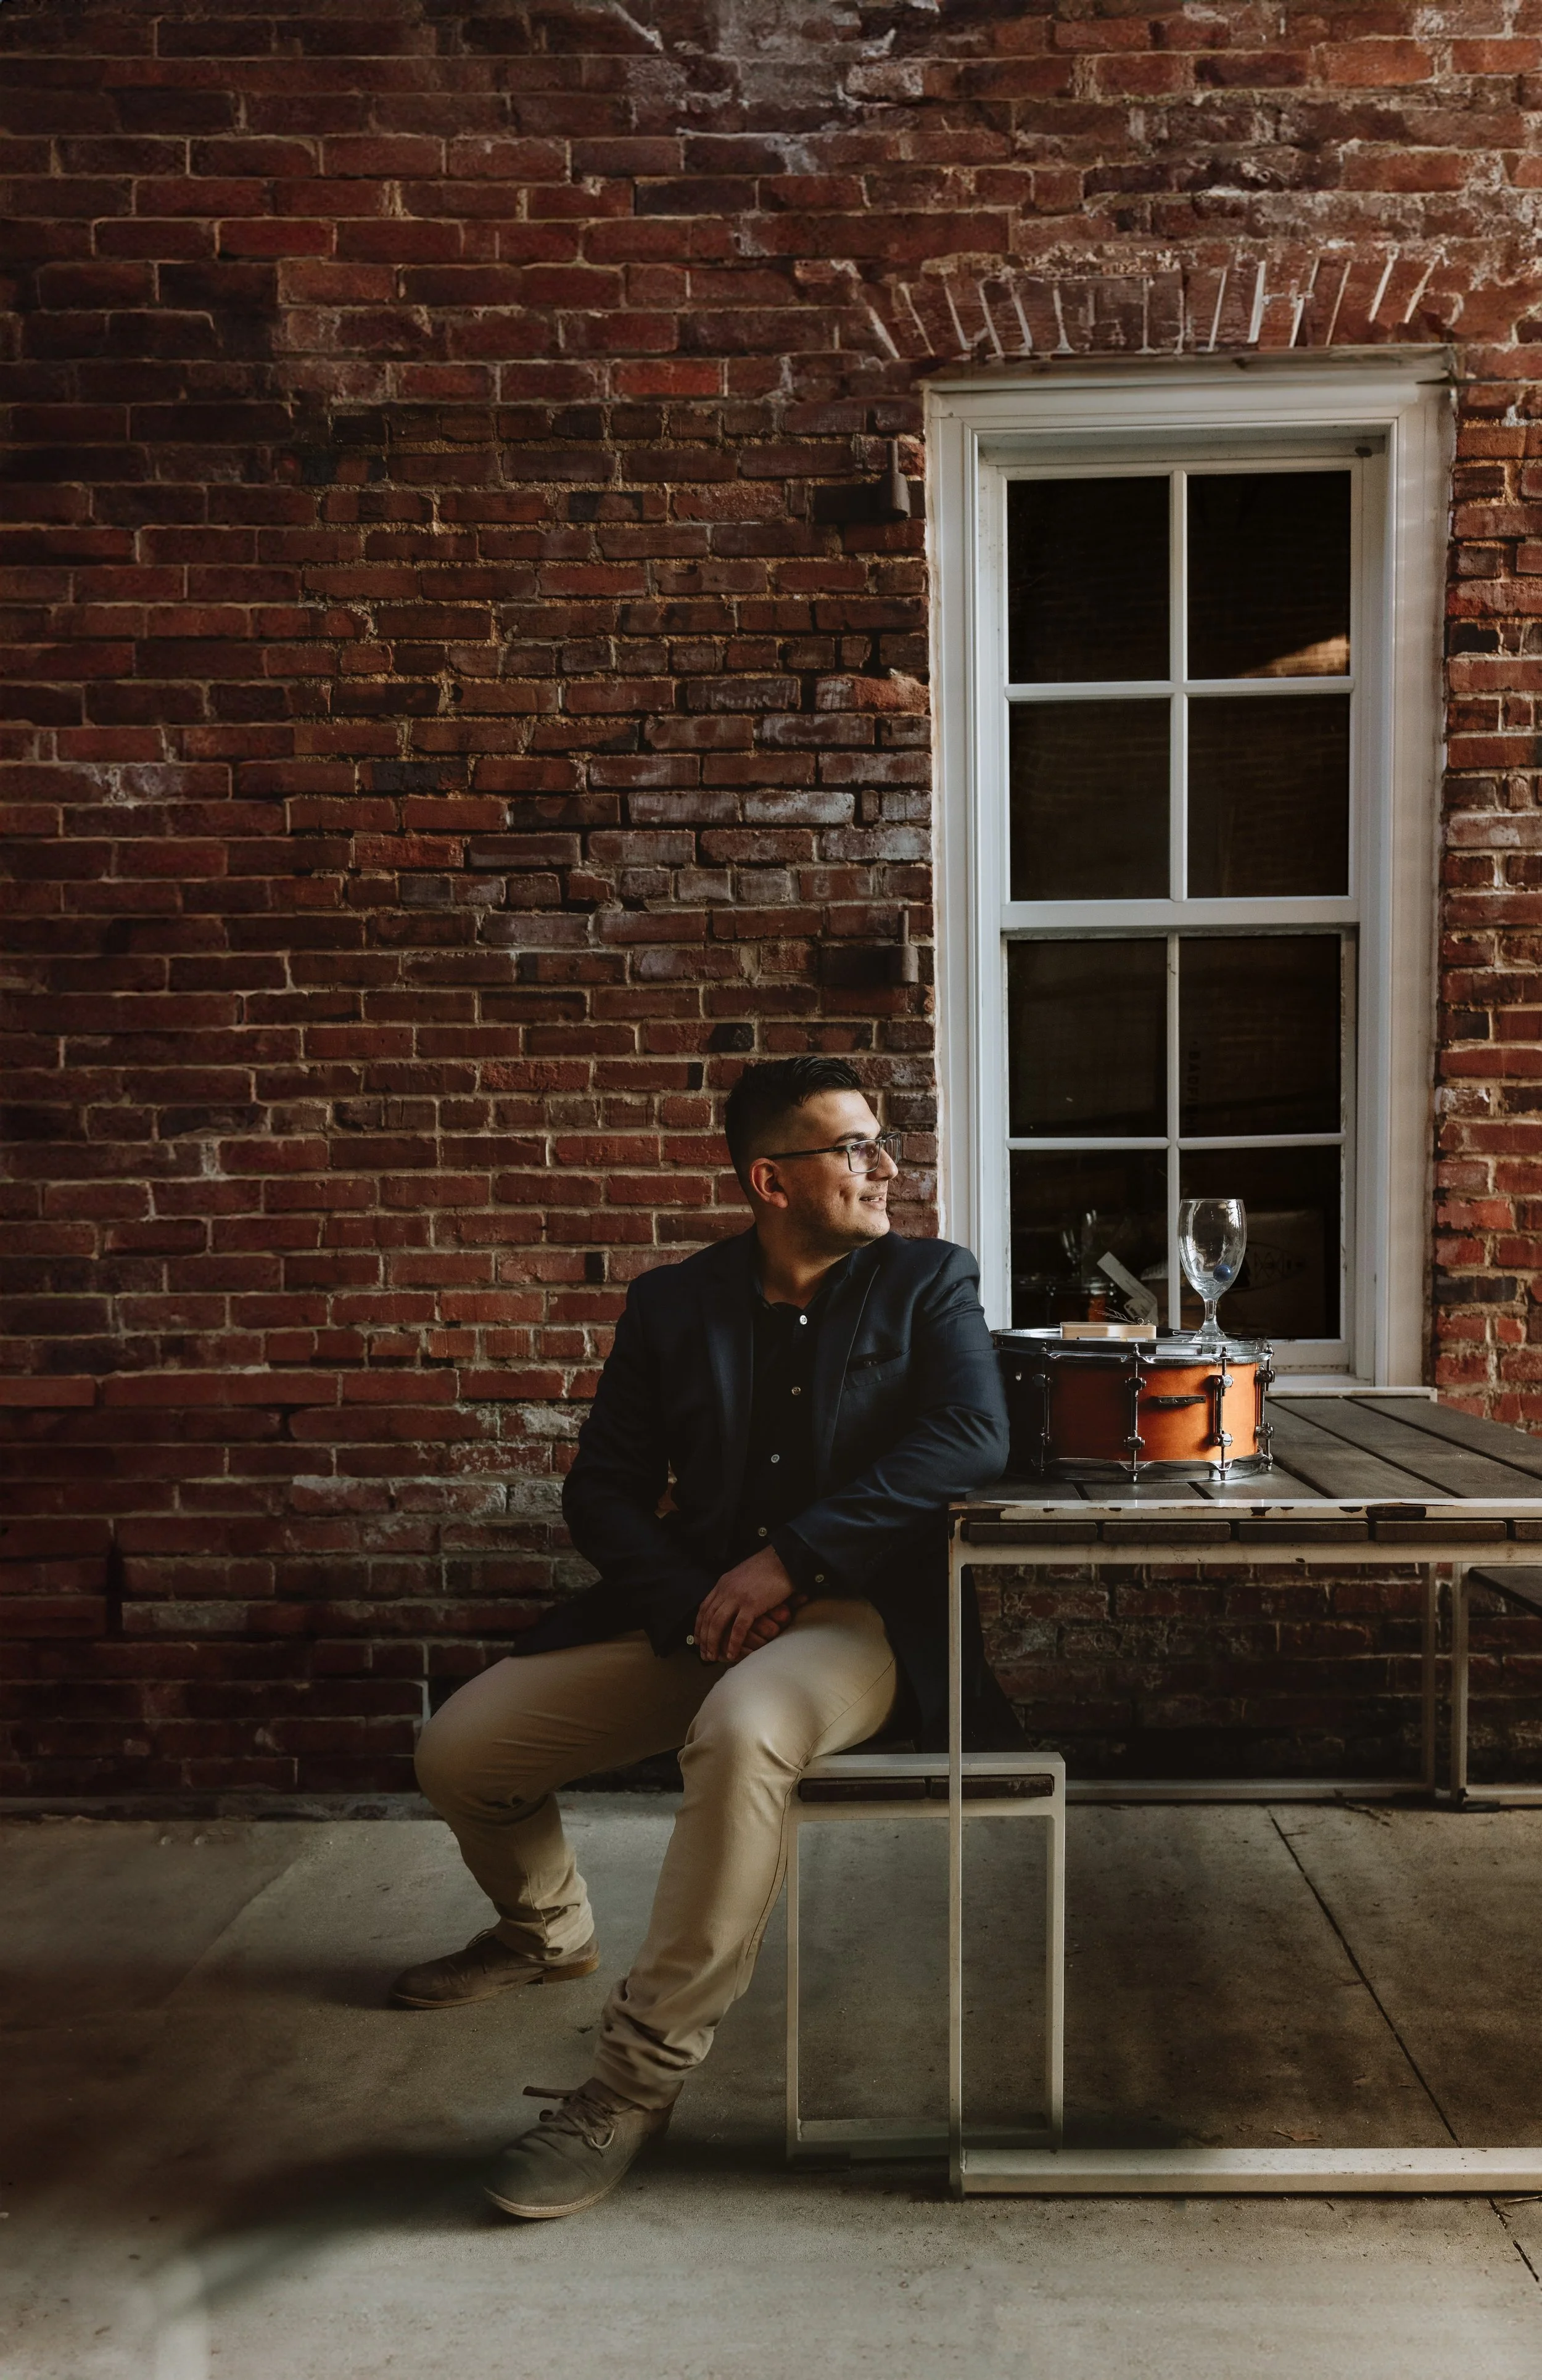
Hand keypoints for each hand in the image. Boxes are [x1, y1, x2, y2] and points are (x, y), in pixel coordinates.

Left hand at [694, 1547, 803, 1665]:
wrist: (784, 1560)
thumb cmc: (768, 1568)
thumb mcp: (742, 1575)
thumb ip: (733, 1588)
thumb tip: (730, 1601)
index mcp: (723, 1583)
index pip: (704, 1608)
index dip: (699, 1626)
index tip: (699, 1640)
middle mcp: (726, 1590)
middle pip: (708, 1618)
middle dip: (704, 1638)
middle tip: (704, 1654)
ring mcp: (737, 1597)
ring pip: (718, 1624)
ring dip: (714, 1643)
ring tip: (714, 1657)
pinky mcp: (751, 1604)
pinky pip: (738, 1628)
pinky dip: (733, 1643)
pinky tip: (732, 1654)